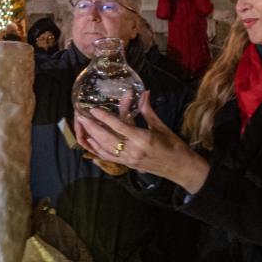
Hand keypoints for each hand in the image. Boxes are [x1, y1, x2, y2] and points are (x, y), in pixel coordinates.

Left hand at [74, 91, 210, 193]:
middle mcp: (133, 151)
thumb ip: (148, 111)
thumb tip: (143, 93)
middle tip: (80, 117)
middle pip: (107, 139)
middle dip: (92, 128)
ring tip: (80, 128)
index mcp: (142, 139)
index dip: (105, 118)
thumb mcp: (161, 127)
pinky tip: (89, 144)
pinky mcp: (128, 165)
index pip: (119, 127)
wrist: (181, 168)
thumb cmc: (174, 146)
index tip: (93, 110)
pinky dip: (97, 151)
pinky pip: (108, 158)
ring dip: (91, 138)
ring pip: (104, 149)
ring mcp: (128, 160)